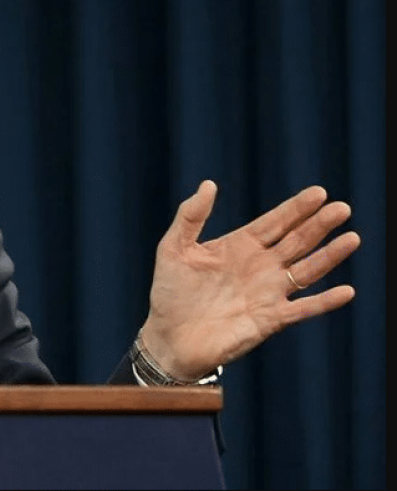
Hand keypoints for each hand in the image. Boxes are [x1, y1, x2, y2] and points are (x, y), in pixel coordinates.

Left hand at [140, 180, 357, 380]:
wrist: (168, 337)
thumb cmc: (170, 292)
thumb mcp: (173, 248)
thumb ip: (190, 217)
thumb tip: (208, 184)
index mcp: (240, 246)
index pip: (275, 222)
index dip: (296, 208)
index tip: (319, 192)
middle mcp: (260, 266)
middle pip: (297, 241)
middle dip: (319, 224)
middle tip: (341, 208)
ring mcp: (269, 292)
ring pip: (307, 270)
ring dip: (330, 256)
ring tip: (352, 238)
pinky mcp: (271, 319)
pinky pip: (304, 308)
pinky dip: (325, 301)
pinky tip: (346, 291)